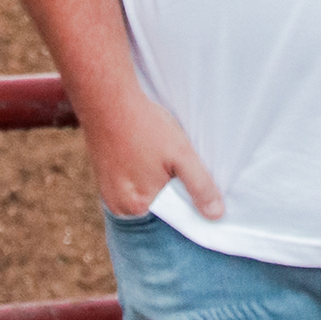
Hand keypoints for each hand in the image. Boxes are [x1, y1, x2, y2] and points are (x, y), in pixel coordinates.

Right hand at [82, 89, 223, 220]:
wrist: (108, 101)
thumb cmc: (145, 126)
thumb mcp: (181, 153)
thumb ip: (199, 185)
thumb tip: (215, 215)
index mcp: (138, 206)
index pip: (171, 218)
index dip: (185, 203)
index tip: (190, 184)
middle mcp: (120, 207)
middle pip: (156, 208)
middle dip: (169, 192)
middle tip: (170, 164)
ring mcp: (108, 194)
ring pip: (143, 197)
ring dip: (153, 183)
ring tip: (156, 158)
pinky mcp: (104, 181)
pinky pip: (129, 187)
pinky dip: (139, 177)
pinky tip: (143, 157)